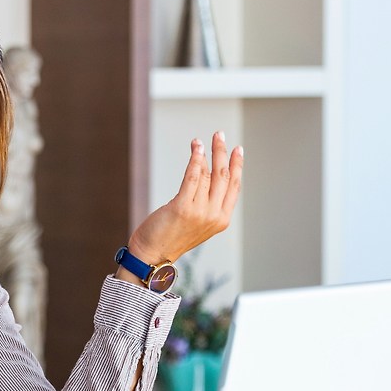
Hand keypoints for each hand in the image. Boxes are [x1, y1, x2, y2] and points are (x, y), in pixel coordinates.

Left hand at [123, 132, 242, 269]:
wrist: (153, 255)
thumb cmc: (171, 237)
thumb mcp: (197, 222)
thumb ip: (207, 203)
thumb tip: (206, 172)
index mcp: (221, 220)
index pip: (235, 187)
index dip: (237, 166)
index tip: (238, 149)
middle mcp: (214, 215)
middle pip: (223, 176)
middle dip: (222, 152)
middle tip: (220, 135)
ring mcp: (199, 212)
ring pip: (207, 174)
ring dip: (204, 153)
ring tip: (199, 142)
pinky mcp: (182, 207)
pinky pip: (192, 177)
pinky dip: (195, 159)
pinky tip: (196, 149)